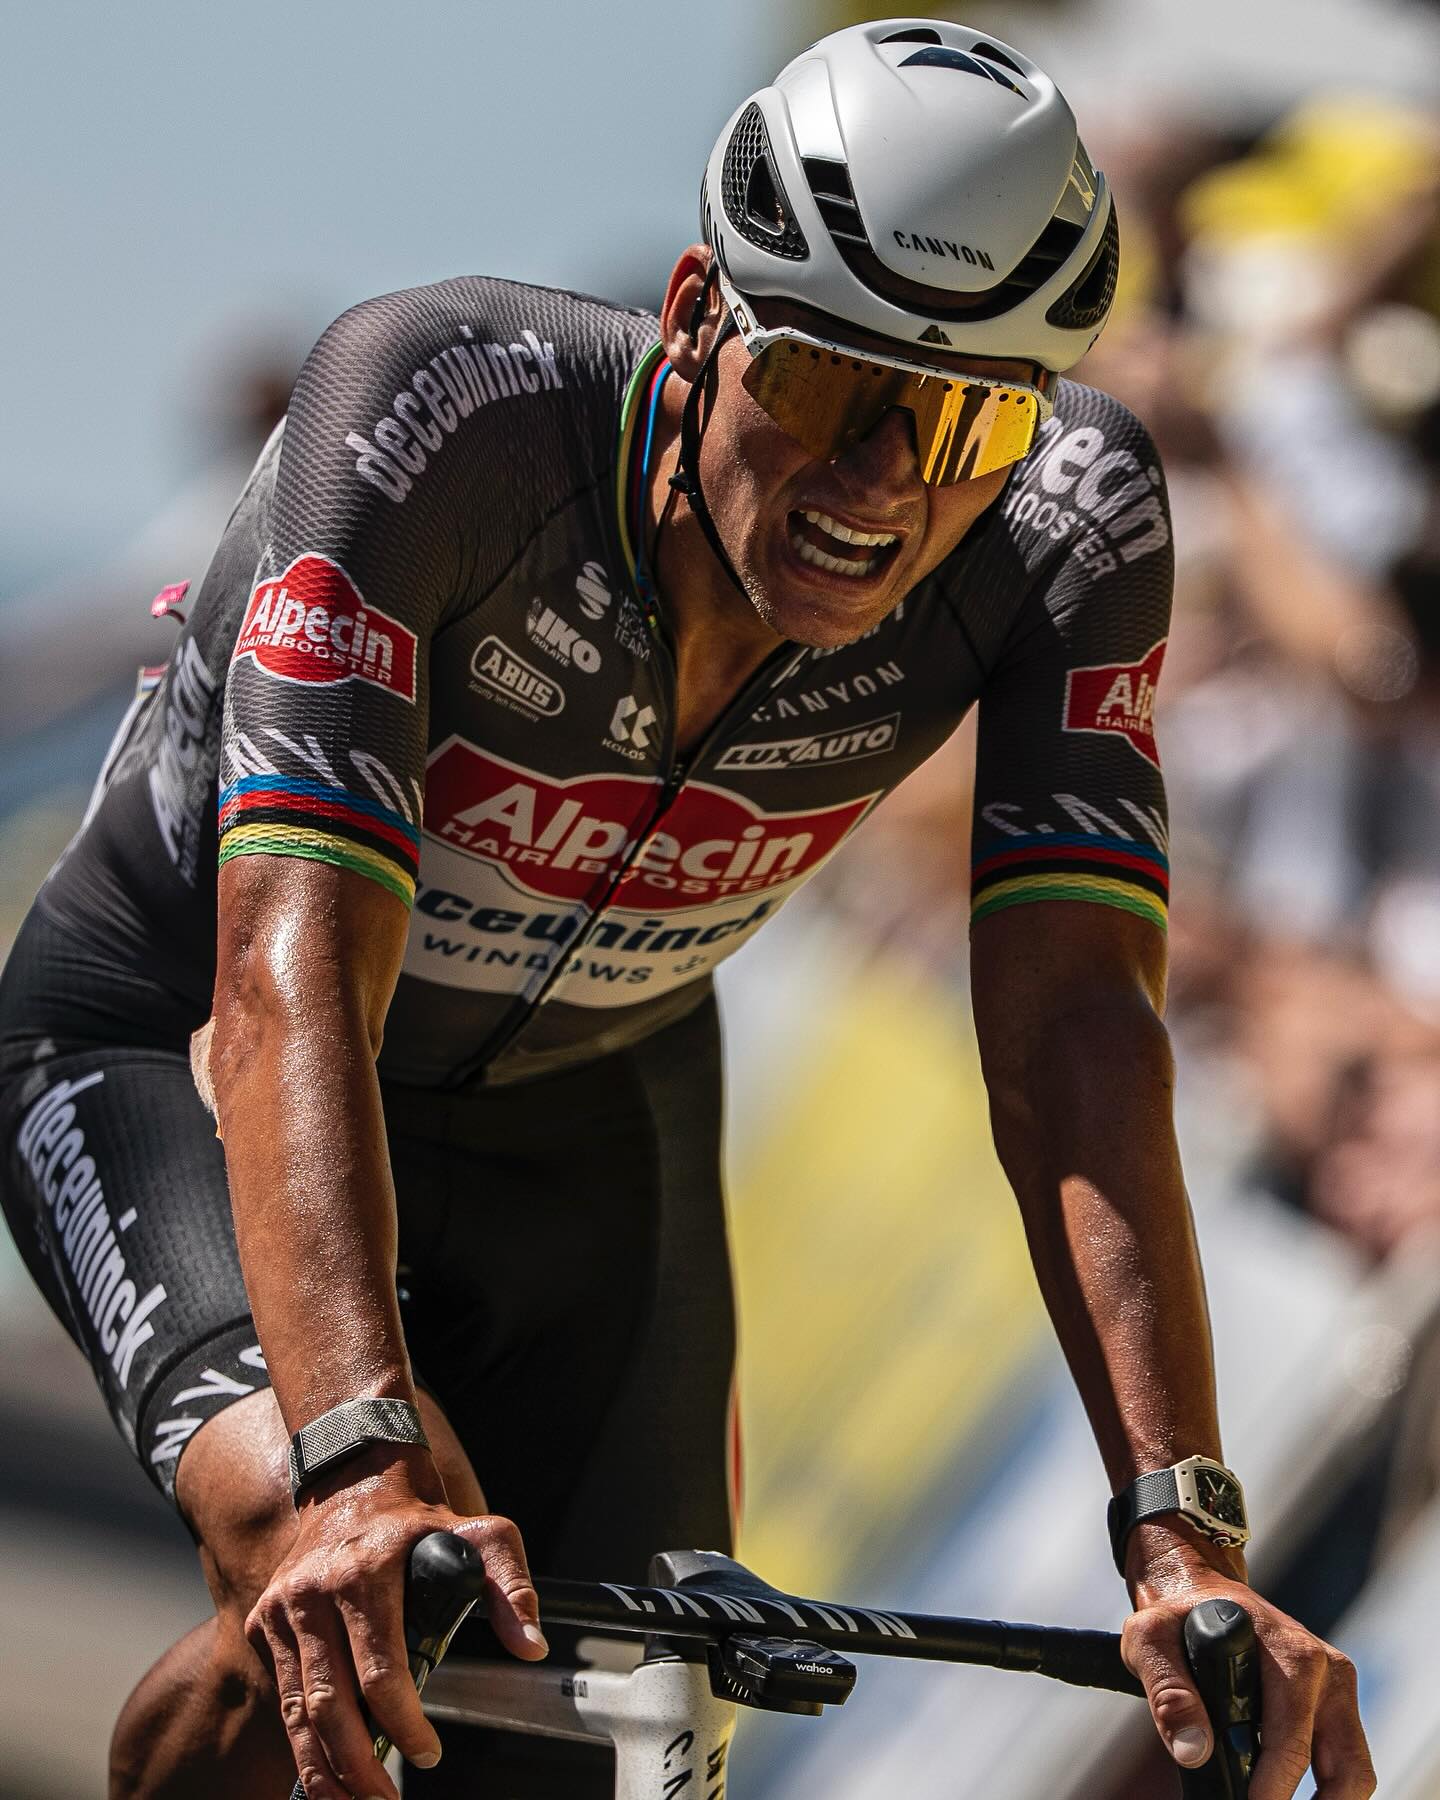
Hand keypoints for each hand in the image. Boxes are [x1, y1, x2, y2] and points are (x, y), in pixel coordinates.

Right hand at [245, 1443, 546, 1799]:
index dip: (404, 1722)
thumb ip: (511, 1587)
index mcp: (365, 1572)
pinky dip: (300, 1743)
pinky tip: (322, 1776)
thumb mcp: (482, 1533)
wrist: (353, 1479)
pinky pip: (283, 1696)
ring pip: (298, 1709)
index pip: (380, 1669)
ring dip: (323, 1768)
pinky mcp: (265, 1622)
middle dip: (357, 1765)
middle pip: (330, 1702)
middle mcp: (315, 1592)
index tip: (430, 1752)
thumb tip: (532, 1646)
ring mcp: (283, 1609)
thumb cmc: (421, 1517)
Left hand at [1121, 1525, 1374, 1798]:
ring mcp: (1336, 1686)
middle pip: (1344, 1769)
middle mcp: (1325, 1669)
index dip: (1270, 1789)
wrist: (1197, 1587)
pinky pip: (1345, 1759)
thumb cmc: (1174, 1614)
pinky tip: (1282, 1792)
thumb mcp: (1151, 1639)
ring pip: (1355, 1771)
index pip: (1290, 1743)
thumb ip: (1168, 1691)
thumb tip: (1193, 1753)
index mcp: (1290, 1653)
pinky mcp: (1336, 1700)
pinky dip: (1326, 1788)